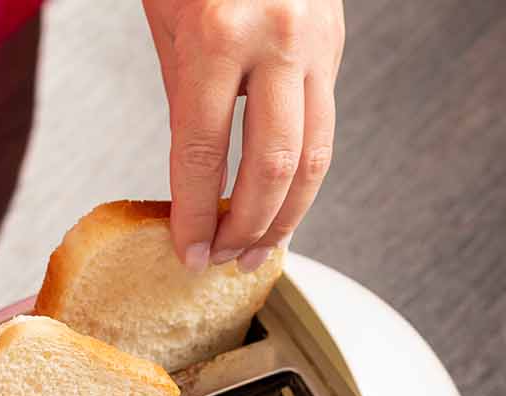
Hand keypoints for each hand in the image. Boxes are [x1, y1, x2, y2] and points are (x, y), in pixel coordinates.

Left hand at [143, 0, 343, 272]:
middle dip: (248, 228)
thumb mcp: (169, 20)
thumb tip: (194, 179)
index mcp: (219, 35)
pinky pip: (324, 126)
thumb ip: (184, 96)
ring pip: (316, 157)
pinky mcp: (336, 46)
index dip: (196, 214)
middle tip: (225, 261)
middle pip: (274, 167)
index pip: (205, 153)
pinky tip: (284, 202)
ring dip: (288, 215)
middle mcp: (277, 41)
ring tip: (260, 250)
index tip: (187, 251)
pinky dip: (304, 174)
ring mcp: (316, 44)